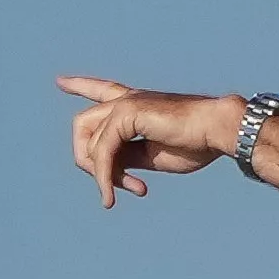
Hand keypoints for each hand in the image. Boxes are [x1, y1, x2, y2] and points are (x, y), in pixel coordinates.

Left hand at [59, 77, 244, 205]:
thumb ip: (128, 157)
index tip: (60, 82)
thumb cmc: (196, 143)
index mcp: (136, 103)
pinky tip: (112, 194)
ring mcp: (125, 104)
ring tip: (114, 196)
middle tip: (108, 189)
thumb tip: (108, 168)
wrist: (217, 131)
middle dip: (88, 161)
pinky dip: (104, 175)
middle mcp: (126, 99)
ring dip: (99, 174)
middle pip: (83, 126)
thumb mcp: (153, 155)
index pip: (101, 90)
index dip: (80, 86)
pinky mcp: (127, 114)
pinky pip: (102, 151)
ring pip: (89, 142)